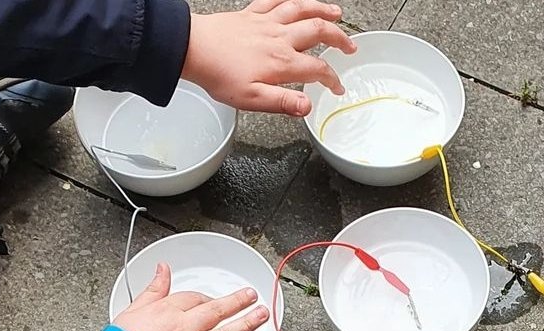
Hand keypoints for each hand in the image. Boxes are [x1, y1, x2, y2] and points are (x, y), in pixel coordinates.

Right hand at [81, 262, 268, 330]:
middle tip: (253, 297)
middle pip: (218, 311)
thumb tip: (162, 268)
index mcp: (168, 312)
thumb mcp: (133, 309)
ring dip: (246, 324)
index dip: (208, 298)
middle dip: (239, 302)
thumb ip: (153, 289)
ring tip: (261, 316)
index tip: (217, 300)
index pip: (196, 299)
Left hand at [182, 0, 356, 116]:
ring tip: (336, 12)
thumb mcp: (253, 99)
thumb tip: (307, 107)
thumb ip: (283, 102)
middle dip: (339, 39)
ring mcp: (266, 23)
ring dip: (322, 10)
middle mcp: (278, 39)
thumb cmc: (220, 76)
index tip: (337, 87)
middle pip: (318, 32)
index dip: (332, 79)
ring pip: (302, 10)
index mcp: (281, 63)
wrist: (194, 50)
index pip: (317, 69)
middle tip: (350, 47)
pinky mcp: (252, 14)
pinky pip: (276, 0)